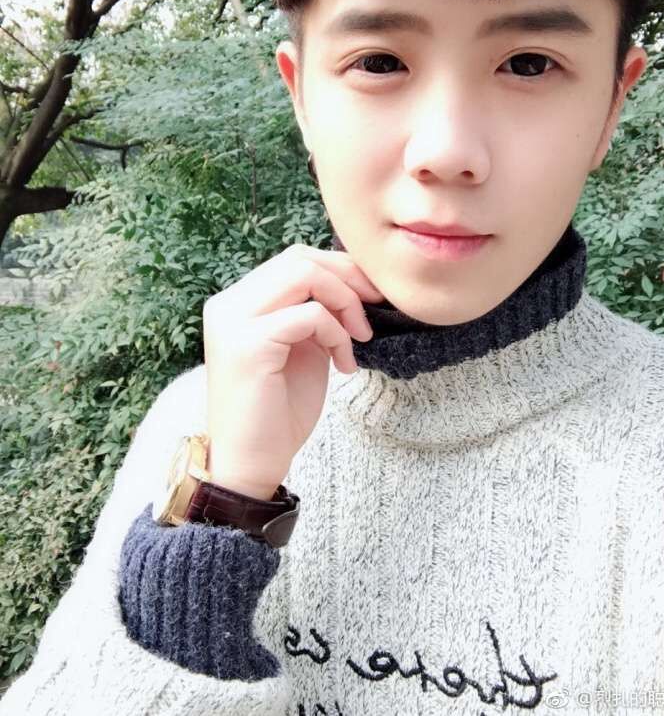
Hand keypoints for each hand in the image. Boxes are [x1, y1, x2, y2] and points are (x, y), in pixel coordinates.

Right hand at [202, 244, 384, 498]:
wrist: (251, 464)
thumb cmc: (278, 411)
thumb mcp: (303, 348)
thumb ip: (315, 312)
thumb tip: (352, 282)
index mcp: (238, 302)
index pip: (294, 260)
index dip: (340, 269)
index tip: (372, 294)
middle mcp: (228, 304)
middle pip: (299, 258)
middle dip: (348, 277)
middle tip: (376, 305)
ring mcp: (233, 321)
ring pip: (302, 274)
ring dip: (344, 301)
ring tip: (359, 336)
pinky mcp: (248, 344)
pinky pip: (310, 315)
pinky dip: (337, 333)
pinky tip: (344, 364)